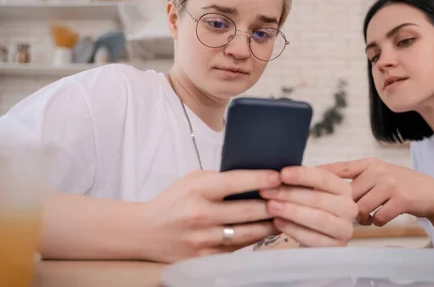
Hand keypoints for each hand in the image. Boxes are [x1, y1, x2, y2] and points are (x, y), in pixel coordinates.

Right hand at [140, 169, 281, 262]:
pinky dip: (252, 239)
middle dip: (272, 203)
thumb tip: (254, 177)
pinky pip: (236, 249)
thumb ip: (220, 178)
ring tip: (284, 216)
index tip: (279, 176)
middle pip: (246, 210)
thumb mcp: (192, 180)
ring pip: (247, 233)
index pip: (235, 182)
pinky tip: (263, 231)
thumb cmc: (172, 201)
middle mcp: (200, 215)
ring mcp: (202, 240)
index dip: (260, 179)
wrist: (144, 232)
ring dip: (269, 224)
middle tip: (289, 197)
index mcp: (197, 191)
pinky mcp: (203, 258)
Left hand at [259, 166, 357, 246]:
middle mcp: (349, 207)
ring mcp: (344, 229)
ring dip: (291, 211)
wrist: (317, 236)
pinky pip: (313, 238)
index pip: (324, 178)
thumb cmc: (310, 208)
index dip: (302, 175)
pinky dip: (293, 229)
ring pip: (317, 218)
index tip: (282, 173)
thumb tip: (279, 171)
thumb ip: (302, 181)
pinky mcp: (336, 247)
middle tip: (267, 191)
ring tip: (270, 206)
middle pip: (317, 198)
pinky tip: (277, 222)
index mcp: (343, 188)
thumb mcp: (310, 191)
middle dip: (289, 194)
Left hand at [321, 158, 433, 226]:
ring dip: (362, 217)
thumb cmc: (397, 185)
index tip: (297, 179)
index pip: (339, 168)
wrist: (431, 192)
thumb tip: (322, 181)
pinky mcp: (401, 199)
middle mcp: (378, 170)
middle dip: (346, 208)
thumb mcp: (377, 173)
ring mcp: (390, 184)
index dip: (318, 174)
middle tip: (352, 213)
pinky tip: (381, 218)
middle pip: (347, 195)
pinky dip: (377, 222)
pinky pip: (378, 217)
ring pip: (361, 208)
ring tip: (368, 215)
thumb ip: (355, 176)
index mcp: (369, 163)